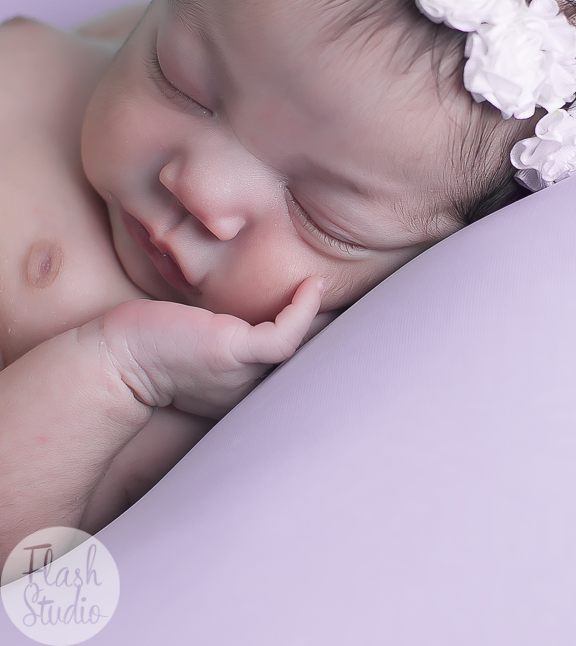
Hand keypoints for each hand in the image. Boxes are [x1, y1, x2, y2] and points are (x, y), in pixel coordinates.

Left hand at [100, 277, 324, 418]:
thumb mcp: (208, 344)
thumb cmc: (159, 347)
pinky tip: (313, 285)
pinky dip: (303, 308)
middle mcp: (258, 384)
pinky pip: (284, 334)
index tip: (340, 310)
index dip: (326, 342)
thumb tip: (261, 303)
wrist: (116, 358)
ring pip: (306, 351)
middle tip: (363, 301)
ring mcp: (248, 370)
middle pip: (311, 362)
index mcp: (253, 386)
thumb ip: (239, 336)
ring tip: (337, 286)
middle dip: (340, 336)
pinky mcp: (234, 351)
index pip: (301, 366)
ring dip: (329, 320)